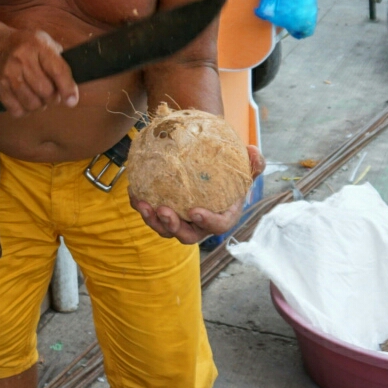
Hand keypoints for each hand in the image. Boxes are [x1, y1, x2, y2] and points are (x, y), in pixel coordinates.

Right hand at [0, 28, 77, 116]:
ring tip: (39, 97)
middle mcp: (22, 59)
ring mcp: (8, 73)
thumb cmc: (24, 45)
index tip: (72, 101)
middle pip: (46, 91)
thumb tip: (70, 89)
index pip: (57, 71)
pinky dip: (25, 110)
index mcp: (37, 45)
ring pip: (32, 104)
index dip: (68, 89)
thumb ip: (59, 61)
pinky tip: (25, 100)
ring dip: (40, 105)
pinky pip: (17, 110)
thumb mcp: (43, 41)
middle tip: (52, 93)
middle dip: (53, 97)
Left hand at [132, 144, 265, 243]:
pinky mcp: (164, 212)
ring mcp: (181, 220)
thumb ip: (253, 161)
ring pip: (165, 229)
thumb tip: (253, 151)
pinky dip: (140, 205)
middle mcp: (200, 223)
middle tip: (163, 210)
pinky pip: (151, 213)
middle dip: (173, 227)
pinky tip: (134, 191)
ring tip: (143, 204)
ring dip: (152, 220)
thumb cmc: (229, 167)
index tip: (195, 211)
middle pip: (187, 235)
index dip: (208, 222)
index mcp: (223, 215)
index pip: (219, 226)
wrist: (209, 164)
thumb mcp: (244, 163)